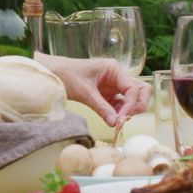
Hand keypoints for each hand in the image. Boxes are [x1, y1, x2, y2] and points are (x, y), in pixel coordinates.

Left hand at [36, 53, 150, 126]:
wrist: (52, 73)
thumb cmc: (66, 74)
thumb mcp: (85, 92)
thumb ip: (101, 108)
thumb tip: (115, 124)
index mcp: (114, 69)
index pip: (134, 88)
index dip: (131, 105)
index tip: (121, 119)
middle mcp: (117, 76)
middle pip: (140, 91)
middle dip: (137, 106)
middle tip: (126, 119)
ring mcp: (113, 86)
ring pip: (132, 99)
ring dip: (128, 111)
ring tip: (117, 122)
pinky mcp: (107, 95)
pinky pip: (120, 105)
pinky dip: (119, 114)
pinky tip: (112, 120)